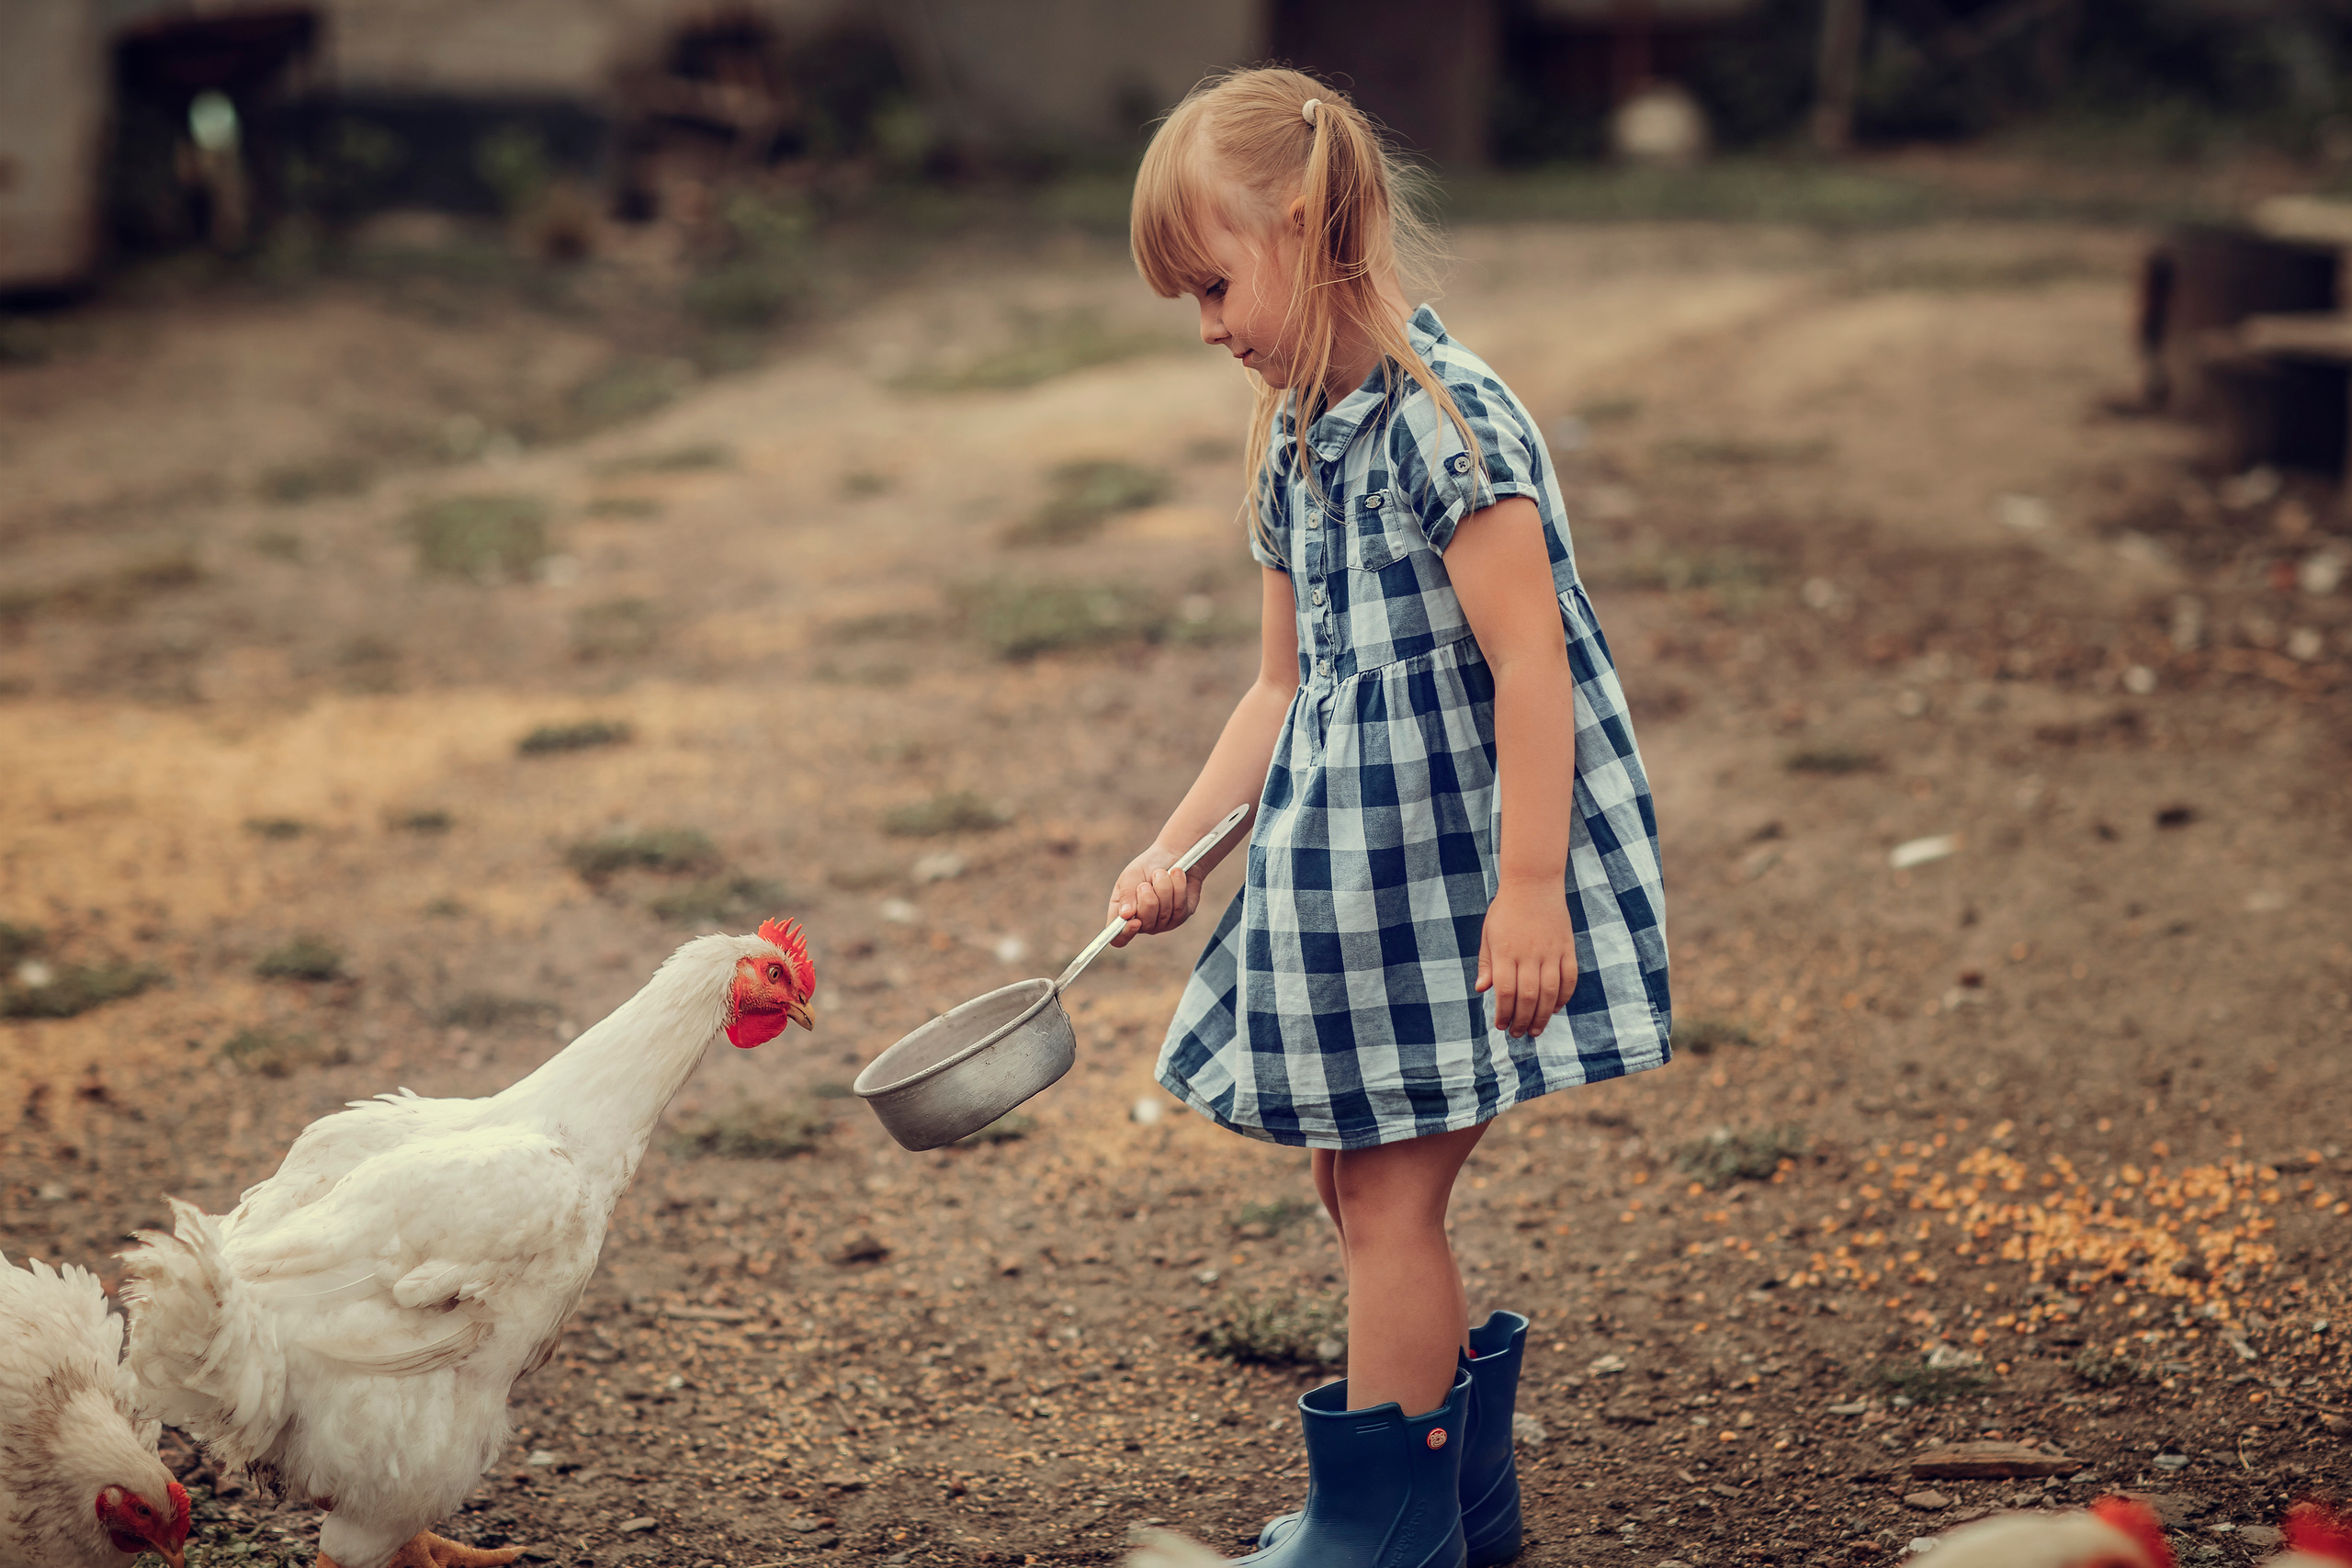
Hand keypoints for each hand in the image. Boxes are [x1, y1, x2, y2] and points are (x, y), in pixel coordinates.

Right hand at [1106, 845, 1203, 946]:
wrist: (1174, 855)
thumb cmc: (1148, 865)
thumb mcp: (1131, 875)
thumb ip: (1126, 894)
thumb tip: (1125, 916)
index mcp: (1124, 914)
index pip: (1119, 938)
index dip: (1125, 934)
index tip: (1135, 921)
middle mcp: (1143, 922)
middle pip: (1145, 924)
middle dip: (1148, 898)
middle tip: (1147, 882)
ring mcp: (1164, 922)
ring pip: (1164, 913)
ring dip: (1163, 887)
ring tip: (1162, 873)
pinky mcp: (1182, 915)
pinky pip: (1180, 908)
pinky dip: (1178, 887)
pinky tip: (1176, 874)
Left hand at [1475, 881, 1578, 1039]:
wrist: (1533, 883)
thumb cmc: (1506, 910)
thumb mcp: (1488, 934)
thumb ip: (1487, 963)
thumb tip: (1481, 990)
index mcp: (1505, 952)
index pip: (1505, 991)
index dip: (1503, 1013)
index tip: (1501, 1025)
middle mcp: (1529, 954)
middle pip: (1528, 997)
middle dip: (1522, 1020)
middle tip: (1518, 1033)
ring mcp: (1551, 951)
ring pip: (1550, 993)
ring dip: (1543, 1016)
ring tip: (1535, 1029)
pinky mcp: (1567, 947)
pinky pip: (1569, 978)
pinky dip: (1564, 997)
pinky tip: (1556, 1008)